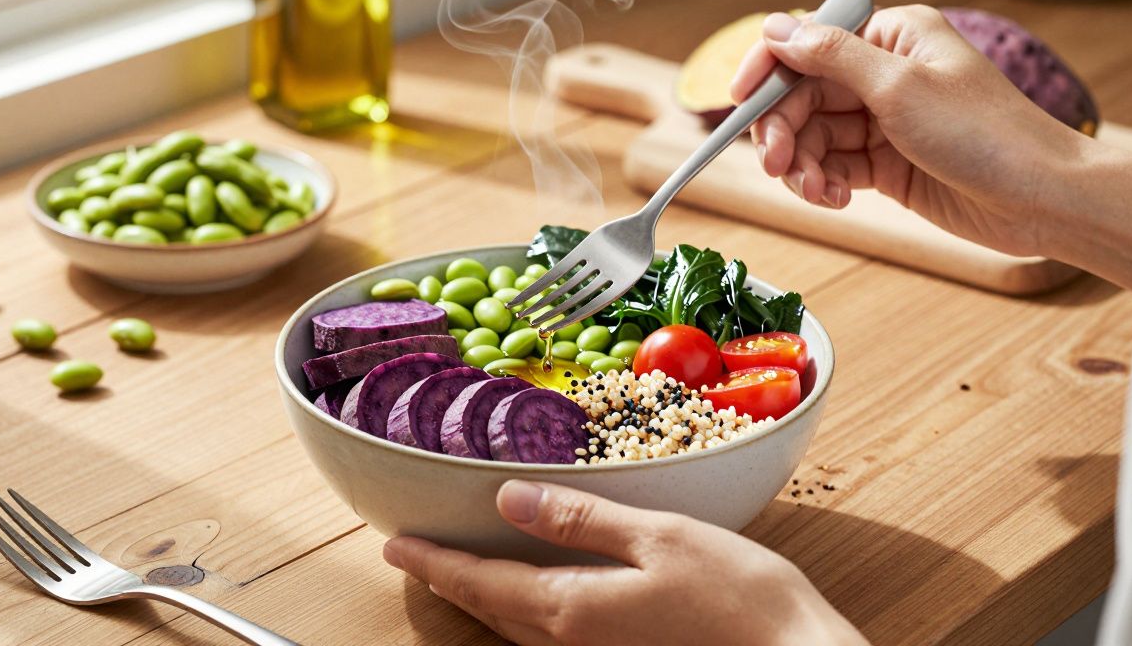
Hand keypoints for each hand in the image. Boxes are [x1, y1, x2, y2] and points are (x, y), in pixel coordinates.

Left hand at [383, 481, 867, 645]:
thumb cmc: (739, 598)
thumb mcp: (658, 537)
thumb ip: (581, 521)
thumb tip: (510, 500)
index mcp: (572, 609)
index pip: (480, 584)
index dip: (433, 562)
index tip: (392, 545)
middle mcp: (573, 645)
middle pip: (490, 612)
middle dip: (448, 583)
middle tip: (414, 555)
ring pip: (518, 629)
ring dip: (482, 599)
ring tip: (458, 570)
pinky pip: (552, 636)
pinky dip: (523, 611)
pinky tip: (533, 593)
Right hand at [730, 5, 1131, 293]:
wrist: (1041, 199)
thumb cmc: (988, 134)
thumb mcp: (900, 88)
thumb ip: (831, 57)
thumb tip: (777, 28)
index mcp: (891, 38)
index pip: (807, 43)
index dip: (768, 71)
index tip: (738, 101)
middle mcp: (883, 75)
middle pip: (802, 96)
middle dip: (784, 132)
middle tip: (778, 165)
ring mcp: (884, 121)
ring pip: (813, 137)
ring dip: (804, 167)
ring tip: (816, 192)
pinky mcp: (887, 165)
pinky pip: (834, 168)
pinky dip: (825, 185)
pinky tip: (835, 199)